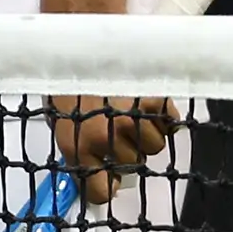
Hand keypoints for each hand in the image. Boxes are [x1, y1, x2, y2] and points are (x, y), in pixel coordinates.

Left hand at [48, 92, 174, 203]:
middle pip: (133, 166)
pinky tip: (148, 103)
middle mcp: (107, 138)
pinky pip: (170, 122)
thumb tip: (102, 176)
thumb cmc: (68, 81)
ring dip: (147, 134)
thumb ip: (81, 151)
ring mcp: (134, 119)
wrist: (84, 39)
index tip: (107, 177)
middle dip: (127, 152)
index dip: (105, 185)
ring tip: (133, 112)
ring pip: (155, 146)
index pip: (100, 192)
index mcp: (77, 146)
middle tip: (117, 129)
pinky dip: (164, 116)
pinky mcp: (156, 99)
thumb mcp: (62, 121)